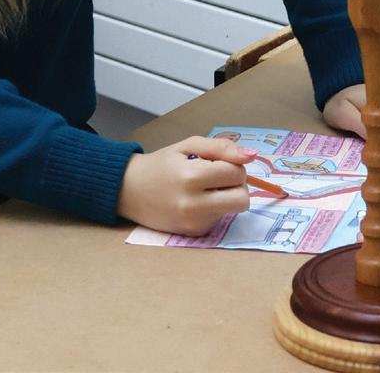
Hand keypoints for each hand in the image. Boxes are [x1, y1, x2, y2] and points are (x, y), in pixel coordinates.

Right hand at [116, 136, 255, 235]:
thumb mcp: (188, 146)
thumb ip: (221, 147)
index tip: (217, 162)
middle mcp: (194, 204)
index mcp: (191, 177)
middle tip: (219, 177)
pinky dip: (215, 208)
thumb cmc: (160, 164)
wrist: (128, 190)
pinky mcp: (194, 234)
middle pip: (242, 199)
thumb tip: (251, 156)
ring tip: (203, 188)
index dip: (232, 164)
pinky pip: (220, 219)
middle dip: (237, 185)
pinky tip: (195, 201)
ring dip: (226, 196)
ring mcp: (194, 222)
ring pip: (232, 209)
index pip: (236, 173)